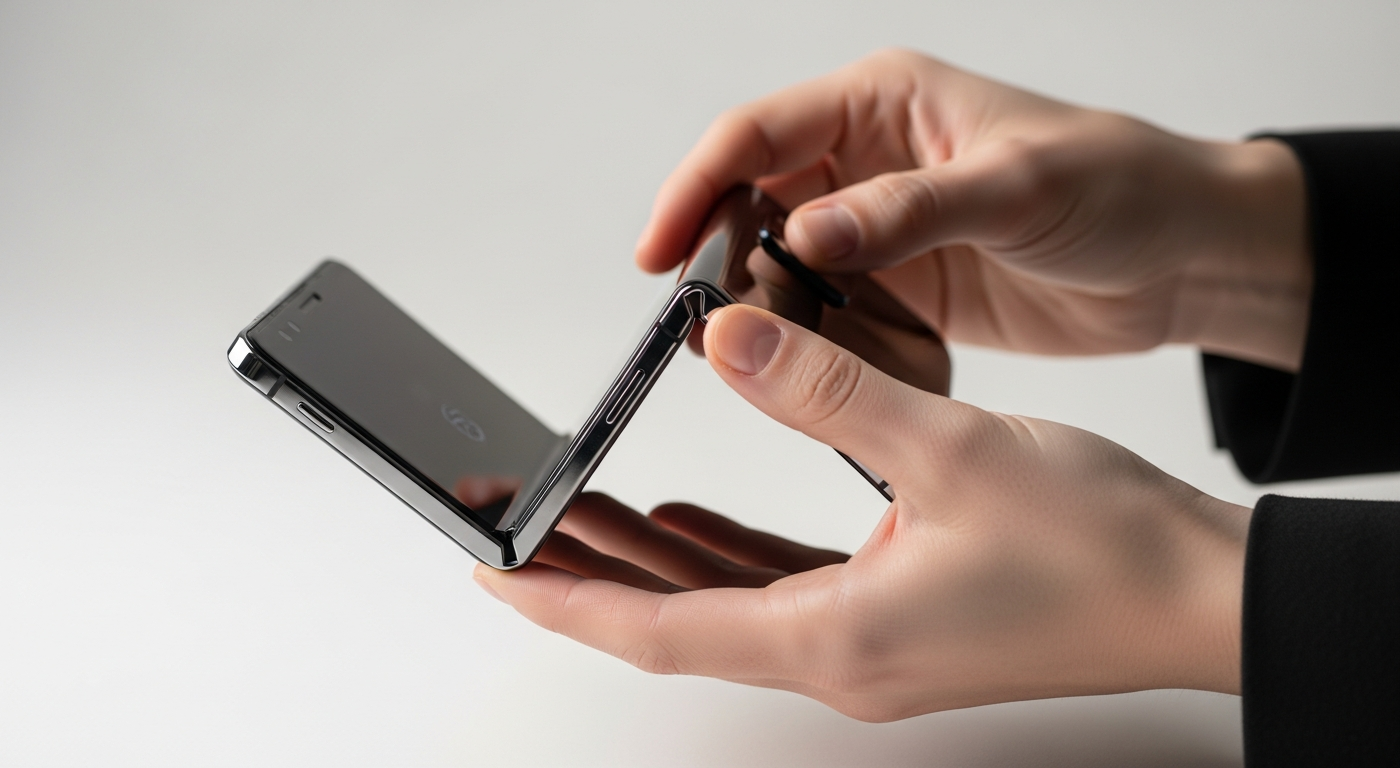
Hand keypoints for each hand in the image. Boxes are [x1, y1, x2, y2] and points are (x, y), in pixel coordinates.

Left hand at [474, 305, 1250, 719]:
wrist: (1201, 595)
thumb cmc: (1100, 547)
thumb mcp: (946, 447)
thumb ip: (823, 392)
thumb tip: (730, 343)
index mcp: (838, 638)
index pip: (660, 628)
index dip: (567, 599)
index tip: (497, 572)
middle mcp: (844, 658)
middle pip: (679, 619)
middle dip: (592, 573)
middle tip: (520, 532)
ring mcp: (873, 645)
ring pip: (726, 602)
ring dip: (655, 561)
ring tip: (588, 513)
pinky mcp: (903, 620)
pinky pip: (782, 590)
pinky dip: (727, 555)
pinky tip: (695, 522)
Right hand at [638, 49, 1310, 370]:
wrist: (1186, 259)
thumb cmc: (1122, 186)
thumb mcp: (1017, 187)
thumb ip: (909, 210)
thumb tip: (808, 232)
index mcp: (883, 103)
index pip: (755, 135)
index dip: (693, 189)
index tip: (659, 255)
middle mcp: (867, 161)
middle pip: (751, 202)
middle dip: (719, 258)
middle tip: (704, 322)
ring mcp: (879, 230)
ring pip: (781, 264)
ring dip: (762, 307)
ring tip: (752, 355)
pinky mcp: (900, 288)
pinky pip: (829, 313)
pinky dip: (812, 341)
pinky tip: (810, 368)